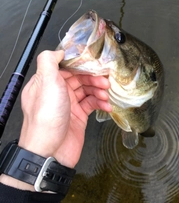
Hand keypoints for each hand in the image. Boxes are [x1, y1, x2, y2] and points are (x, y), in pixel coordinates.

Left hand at [18, 50, 110, 167]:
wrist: (51, 151)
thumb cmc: (46, 117)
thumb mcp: (46, 82)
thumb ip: (49, 61)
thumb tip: (58, 51)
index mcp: (47, 82)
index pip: (67, 66)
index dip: (82, 64)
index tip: (96, 63)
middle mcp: (57, 92)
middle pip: (79, 78)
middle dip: (94, 78)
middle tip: (105, 81)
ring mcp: (68, 105)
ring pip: (87, 90)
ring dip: (99, 90)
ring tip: (106, 94)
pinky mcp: (78, 117)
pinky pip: (91, 105)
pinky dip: (100, 104)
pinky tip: (107, 106)